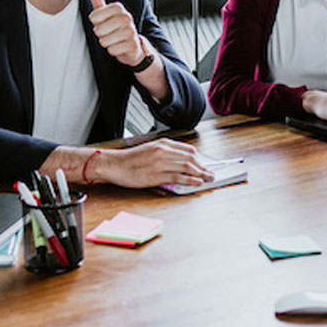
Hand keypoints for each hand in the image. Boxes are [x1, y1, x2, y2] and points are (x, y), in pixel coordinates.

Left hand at [89, 0, 144, 66]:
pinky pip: (112, 50)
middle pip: (98, 30)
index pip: (94, 17)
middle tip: (109, 33)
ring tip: (114, 39)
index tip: (103, 22)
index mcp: (119, 8)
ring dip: (107, 43)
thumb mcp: (106, 12)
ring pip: (104, 41)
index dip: (95, 22)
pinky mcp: (132, 45)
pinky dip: (113, 51)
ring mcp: (131, 31)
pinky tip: (120, 46)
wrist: (133, 45)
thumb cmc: (117, 27)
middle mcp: (127, 18)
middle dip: (100, 34)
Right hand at [92, 139, 214, 188]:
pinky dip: (190, 180)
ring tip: (208, 178)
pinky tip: (197, 183)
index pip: (188, 150)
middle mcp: (164, 151)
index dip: (199, 159)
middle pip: (191, 159)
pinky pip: (178, 178)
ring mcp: (161, 163)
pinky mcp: (157, 176)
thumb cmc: (131, 159)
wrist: (115, 165)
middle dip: (203, 167)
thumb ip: (166, 153)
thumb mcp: (150, 149)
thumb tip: (181, 161)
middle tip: (211, 173)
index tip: (204, 165)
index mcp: (163, 144)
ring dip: (200, 174)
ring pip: (187, 168)